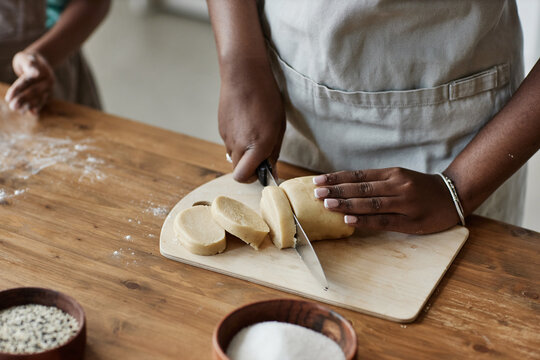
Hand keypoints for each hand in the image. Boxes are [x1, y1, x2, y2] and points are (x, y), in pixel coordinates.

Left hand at [5, 51, 54, 114]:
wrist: (41, 62)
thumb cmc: (28, 60)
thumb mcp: (25, 58)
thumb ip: (28, 64)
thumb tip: (36, 73)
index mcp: (41, 70)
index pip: (26, 81)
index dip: (17, 90)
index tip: (8, 98)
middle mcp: (47, 80)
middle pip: (34, 91)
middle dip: (23, 99)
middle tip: (12, 107)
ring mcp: (50, 87)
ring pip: (40, 97)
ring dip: (29, 105)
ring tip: (20, 111)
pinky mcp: (50, 93)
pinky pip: (43, 101)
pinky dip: (38, 106)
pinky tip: (32, 112)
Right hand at [219, 65, 285, 182]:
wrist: (243, 75)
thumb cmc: (266, 98)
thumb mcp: (279, 127)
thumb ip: (273, 151)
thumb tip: (271, 170)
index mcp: (257, 145)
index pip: (245, 177)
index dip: (254, 178)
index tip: (263, 170)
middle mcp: (238, 144)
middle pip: (237, 170)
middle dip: (249, 167)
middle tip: (260, 154)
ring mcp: (227, 136)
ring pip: (233, 156)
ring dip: (243, 153)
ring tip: (254, 133)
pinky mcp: (221, 128)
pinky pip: (229, 142)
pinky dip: (237, 140)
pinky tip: (246, 123)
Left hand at [313, 168, 460, 233]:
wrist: (453, 195)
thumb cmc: (420, 187)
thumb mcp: (399, 178)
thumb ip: (376, 182)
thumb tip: (344, 187)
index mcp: (391, 174)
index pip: (358, 175)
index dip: (337, 178)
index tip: (317, 180)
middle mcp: (396, 185)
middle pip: (361, 188)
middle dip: (337, 190)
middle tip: (316, 192)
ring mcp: (404, 203)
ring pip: (370, 203)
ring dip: (347, 204)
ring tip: (327, 204)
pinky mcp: (410, 221)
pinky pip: (383, 220)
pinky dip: (365, 220)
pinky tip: (349, 220)